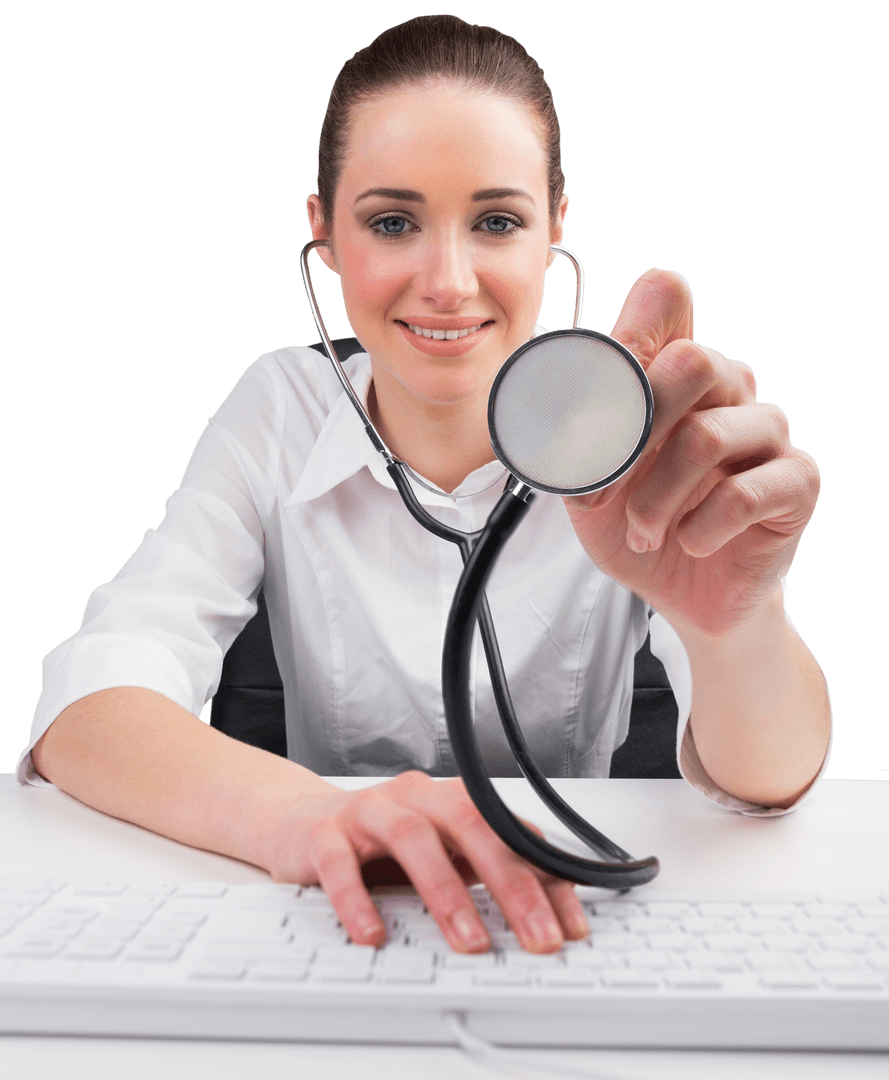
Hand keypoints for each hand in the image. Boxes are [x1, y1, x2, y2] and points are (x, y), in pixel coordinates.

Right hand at [263, 771, 588, 952]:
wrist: (303, 821)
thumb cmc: (383, 845)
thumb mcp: (444, 856)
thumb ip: (490, 871)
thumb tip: (552, 912)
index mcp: (452, 800)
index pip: (510, 833)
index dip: (545, 878)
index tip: (569, 926)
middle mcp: (416, 798)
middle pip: (472, 828)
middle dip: (512, 885)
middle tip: (537, 937)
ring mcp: (370, 812)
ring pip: (413, 840)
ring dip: (447, 893)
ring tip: (471, 942)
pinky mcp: (325, 834)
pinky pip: (341, 865)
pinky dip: (359, 901)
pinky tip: (374, 934)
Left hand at [565, 269, 819, 638]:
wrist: (680, 593)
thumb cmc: (636, 525)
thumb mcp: (584, 485)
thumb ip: (573, 443)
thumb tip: (555, 413)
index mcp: (673, 373)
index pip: (665, 299)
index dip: (632, 331)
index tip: (596, 397)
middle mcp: (727, 388)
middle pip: (693, 360)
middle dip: (633, 434)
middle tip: (603, 491)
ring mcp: (766, 431)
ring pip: (706, 437)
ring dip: (655, 499)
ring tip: (642, 531)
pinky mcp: (796, 481)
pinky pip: (743, 494)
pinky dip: (698, 529)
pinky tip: (690, 542)